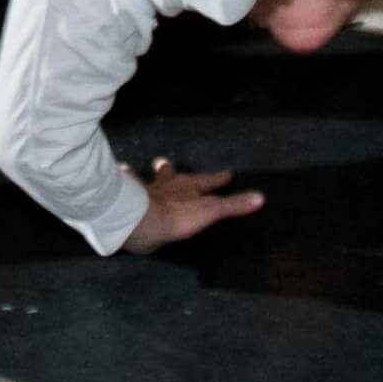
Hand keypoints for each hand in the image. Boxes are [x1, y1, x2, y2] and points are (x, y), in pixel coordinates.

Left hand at [118, 157, 263, 254]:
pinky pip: (127, 184)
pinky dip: (125, 179)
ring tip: (135, 168)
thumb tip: (261, 197)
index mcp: (189, 188)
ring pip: (149, 179)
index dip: (218, 179)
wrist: (142, 219)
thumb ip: (233, 205)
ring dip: (146, 175)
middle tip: (165, 162)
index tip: (227, 174)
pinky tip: (121, 171)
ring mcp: (147, 190)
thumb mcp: (210, 212)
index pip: (208, 182)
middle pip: (171, 175)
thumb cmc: (178, 216)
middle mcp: (169, 185)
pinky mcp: (129, 197)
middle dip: (171, 170)